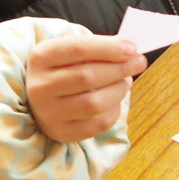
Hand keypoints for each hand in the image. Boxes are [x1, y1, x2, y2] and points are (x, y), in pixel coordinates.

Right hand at [26, 34, 145, 143]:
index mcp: (42, 57)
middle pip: (88, 76)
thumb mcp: (73, 51)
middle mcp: (39, 86)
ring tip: (125, 81)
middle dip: (120, 68)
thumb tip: (131, 51)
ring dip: (118, 90)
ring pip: (93, 103)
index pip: (79, 49)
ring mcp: (48, 113)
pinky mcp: (61, 132)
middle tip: (139, 62)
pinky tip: (115, 100)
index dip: (110, 48)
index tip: (133, 48)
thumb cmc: (66, 67)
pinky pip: (97, 124)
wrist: (43, 96)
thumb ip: (99, 47)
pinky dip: (114, 110)